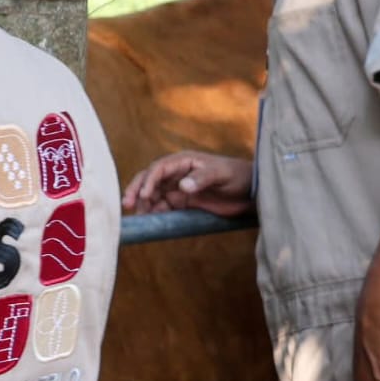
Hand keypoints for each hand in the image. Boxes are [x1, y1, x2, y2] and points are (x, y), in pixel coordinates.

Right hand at [122, 151, 253, 217]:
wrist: (252, 193)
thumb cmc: (239, 177)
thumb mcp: (222, 175)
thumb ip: (202, 178)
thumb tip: (182, 186)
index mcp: (184, 161)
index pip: (159, 169)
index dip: (149, 181)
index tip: (145, 196)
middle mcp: (177, 173)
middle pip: (150, 180)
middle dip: (137, 190)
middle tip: (127, 204)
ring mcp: (179, 188)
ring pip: (153, 194)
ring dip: (144, 204)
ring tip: (138, 216)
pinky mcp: (183, 202)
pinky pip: (164, 207)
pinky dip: (155, 212)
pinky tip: (150, 219)